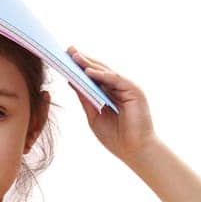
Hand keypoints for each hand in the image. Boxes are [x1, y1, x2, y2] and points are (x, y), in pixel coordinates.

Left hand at [65, 45, 157, 161]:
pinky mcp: (134, 90)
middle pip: (99, 71)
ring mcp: (127, 88)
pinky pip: (115, 79)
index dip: (80, 68)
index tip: (65, 59)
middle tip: (68, 50)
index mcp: (110, 95)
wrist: (135, 152)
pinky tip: (88, 71)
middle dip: (84, 60)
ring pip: (106, 72)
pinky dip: (102, 75)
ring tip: (75, 56)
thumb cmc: (116, 139)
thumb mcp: (94, 116)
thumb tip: (72, 82)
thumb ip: (86, 99)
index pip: (94, 78)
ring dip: (90, 64)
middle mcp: (119, 89)